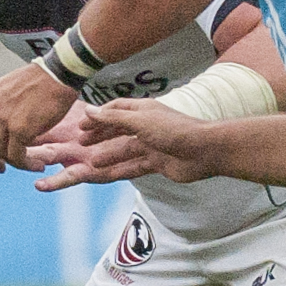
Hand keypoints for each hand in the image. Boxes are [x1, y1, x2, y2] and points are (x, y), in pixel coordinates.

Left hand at [0, 62, 77, 171]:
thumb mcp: (15, 85)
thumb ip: (6, 102)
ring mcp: (5, 118)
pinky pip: (16, 156)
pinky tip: (37, 165)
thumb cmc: (46, 79)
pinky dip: (26, 165)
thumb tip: (6, 120)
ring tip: (28, 165)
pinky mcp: (20, 129)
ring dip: (12, 164)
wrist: (59, 73)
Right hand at [25, 99, 215, 190]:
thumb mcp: (140, 121)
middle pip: (116, 131)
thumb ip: (113, 118)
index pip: (115, 110)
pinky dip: (119, 170)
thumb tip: (89, 111)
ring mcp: (151, 146)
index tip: (81, 125)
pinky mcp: (156, 163)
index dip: (98, 116)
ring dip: (107, 156)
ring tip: (89, 163)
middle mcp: (145, 127)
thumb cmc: (175, 130)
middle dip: (99, 137)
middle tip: (80, 144)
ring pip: (123, 151)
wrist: (205, 151)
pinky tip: (105, 174)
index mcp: (142, 111)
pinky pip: (133, 167)